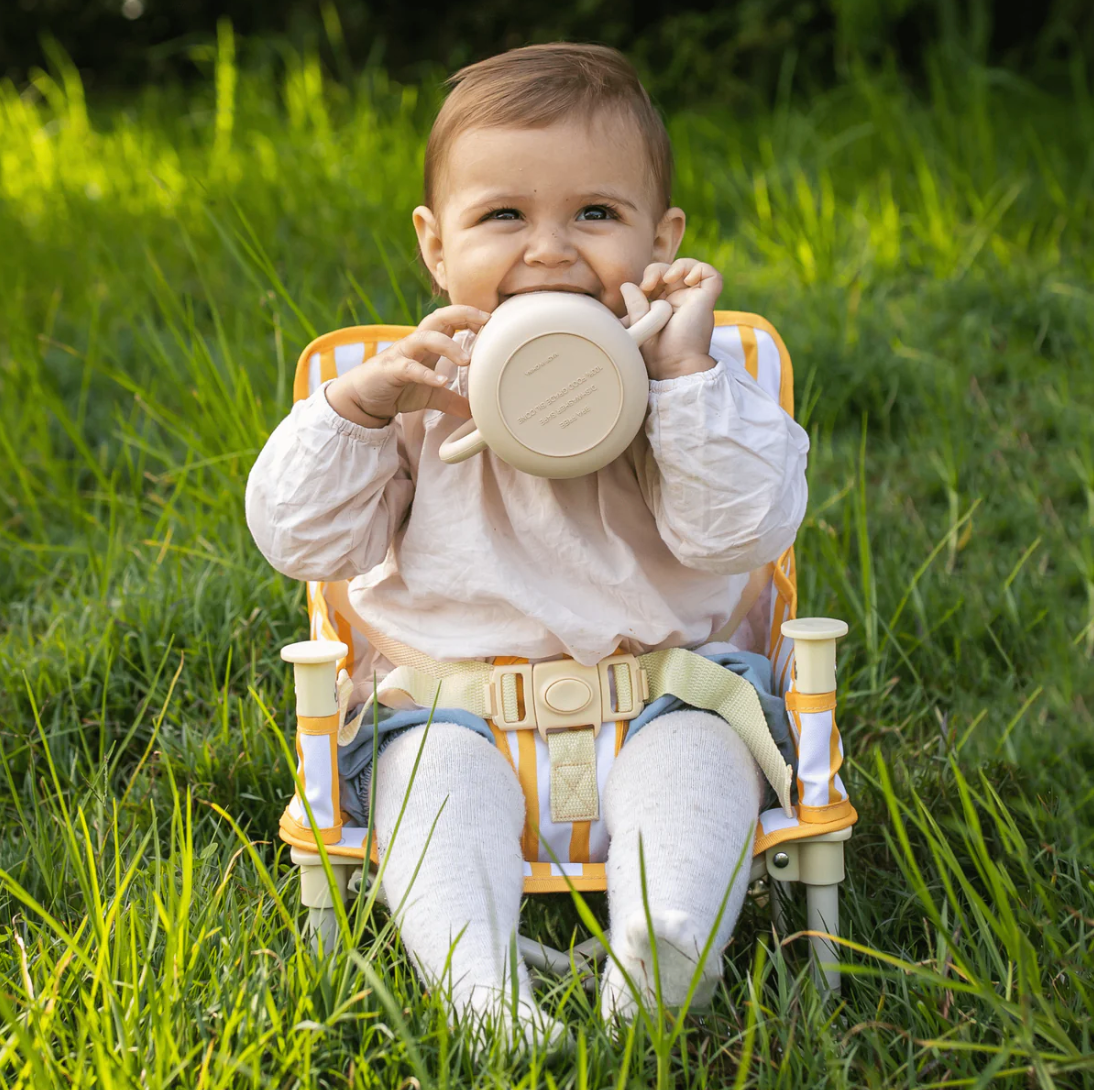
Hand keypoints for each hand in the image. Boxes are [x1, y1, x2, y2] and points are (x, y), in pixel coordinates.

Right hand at [325, 305, 488, 426]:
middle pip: (439, 317)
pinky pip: (410, 368)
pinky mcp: (390, 371)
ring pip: (425, 338)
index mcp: (427, 344)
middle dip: (462, 314)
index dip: (469, 315)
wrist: (363, 399)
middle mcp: (416, 344)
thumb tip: (474, 411)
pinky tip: (442, 381)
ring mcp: (402, 355)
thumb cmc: (397, 388)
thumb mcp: (430, 394)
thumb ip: (451, 399)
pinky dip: (427, 374)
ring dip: (448, 345)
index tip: (491, 321)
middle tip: (485, 322)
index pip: (450, 320)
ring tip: (467, 360)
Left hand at [621, 259, 721, 379]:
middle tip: (649, 284)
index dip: (650, 275)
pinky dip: (699, 269)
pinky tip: (687, 279)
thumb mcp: (640, 324)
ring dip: (678, 265)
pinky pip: (711, 274)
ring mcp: (695, 299)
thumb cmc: (656, 352)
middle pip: (673, 270)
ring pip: (692, 267)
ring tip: (667, 277)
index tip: (642, 289)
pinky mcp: (707, 300)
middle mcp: (681, 301)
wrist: (674, 366)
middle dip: (658, 269)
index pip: (660, 278)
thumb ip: (635, 304)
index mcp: (665, 305)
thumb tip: (626, 285)